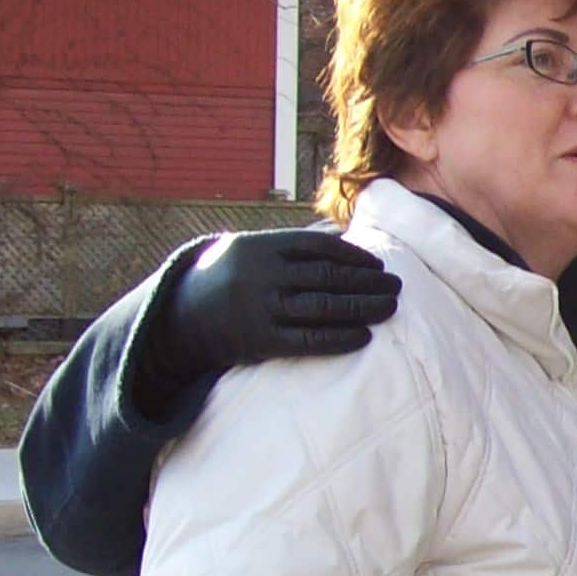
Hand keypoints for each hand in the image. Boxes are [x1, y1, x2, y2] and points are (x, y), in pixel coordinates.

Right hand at [142, 228, 401, 407]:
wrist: (179, 317)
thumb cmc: (227, 278)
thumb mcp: (250, 250)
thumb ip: (293, 243)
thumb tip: (341, 233)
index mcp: (261, 248)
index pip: (318, 248)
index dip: (354, 257)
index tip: (379, 265)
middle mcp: (262, 276)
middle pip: (327, 277)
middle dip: (367, 282)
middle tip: (397, 286)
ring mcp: (261, 309)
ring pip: (323, 308)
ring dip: (362, 307)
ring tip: (390, 307)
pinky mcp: (261, 342)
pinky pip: (308, 341)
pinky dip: (340, 338)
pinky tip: (364, 335)